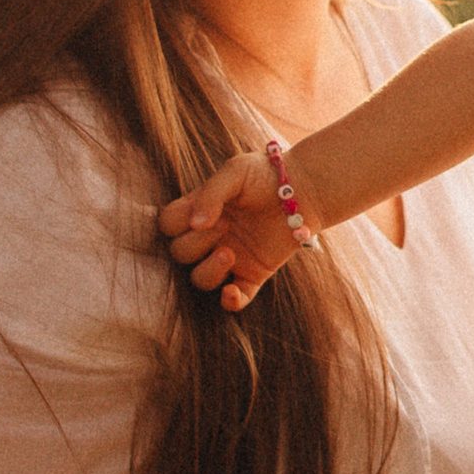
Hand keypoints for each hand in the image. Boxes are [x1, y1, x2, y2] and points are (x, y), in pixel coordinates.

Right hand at [159, 145, 299, 311]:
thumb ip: (210, 194)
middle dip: (195, 243)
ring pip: (200, 279)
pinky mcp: (254, 274)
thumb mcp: (235, 172)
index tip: (202, 214)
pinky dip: (230, 301)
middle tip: (226, 224)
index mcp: (200, 211)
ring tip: (228, 253)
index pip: (168, 225)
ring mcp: (231, 257)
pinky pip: (236, 299)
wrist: (305, 188)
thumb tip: (195, 225)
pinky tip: (231, 292)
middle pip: (180, 253)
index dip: (176, 224)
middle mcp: (210, 237)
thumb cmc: (266, 175)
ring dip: (208, 271)